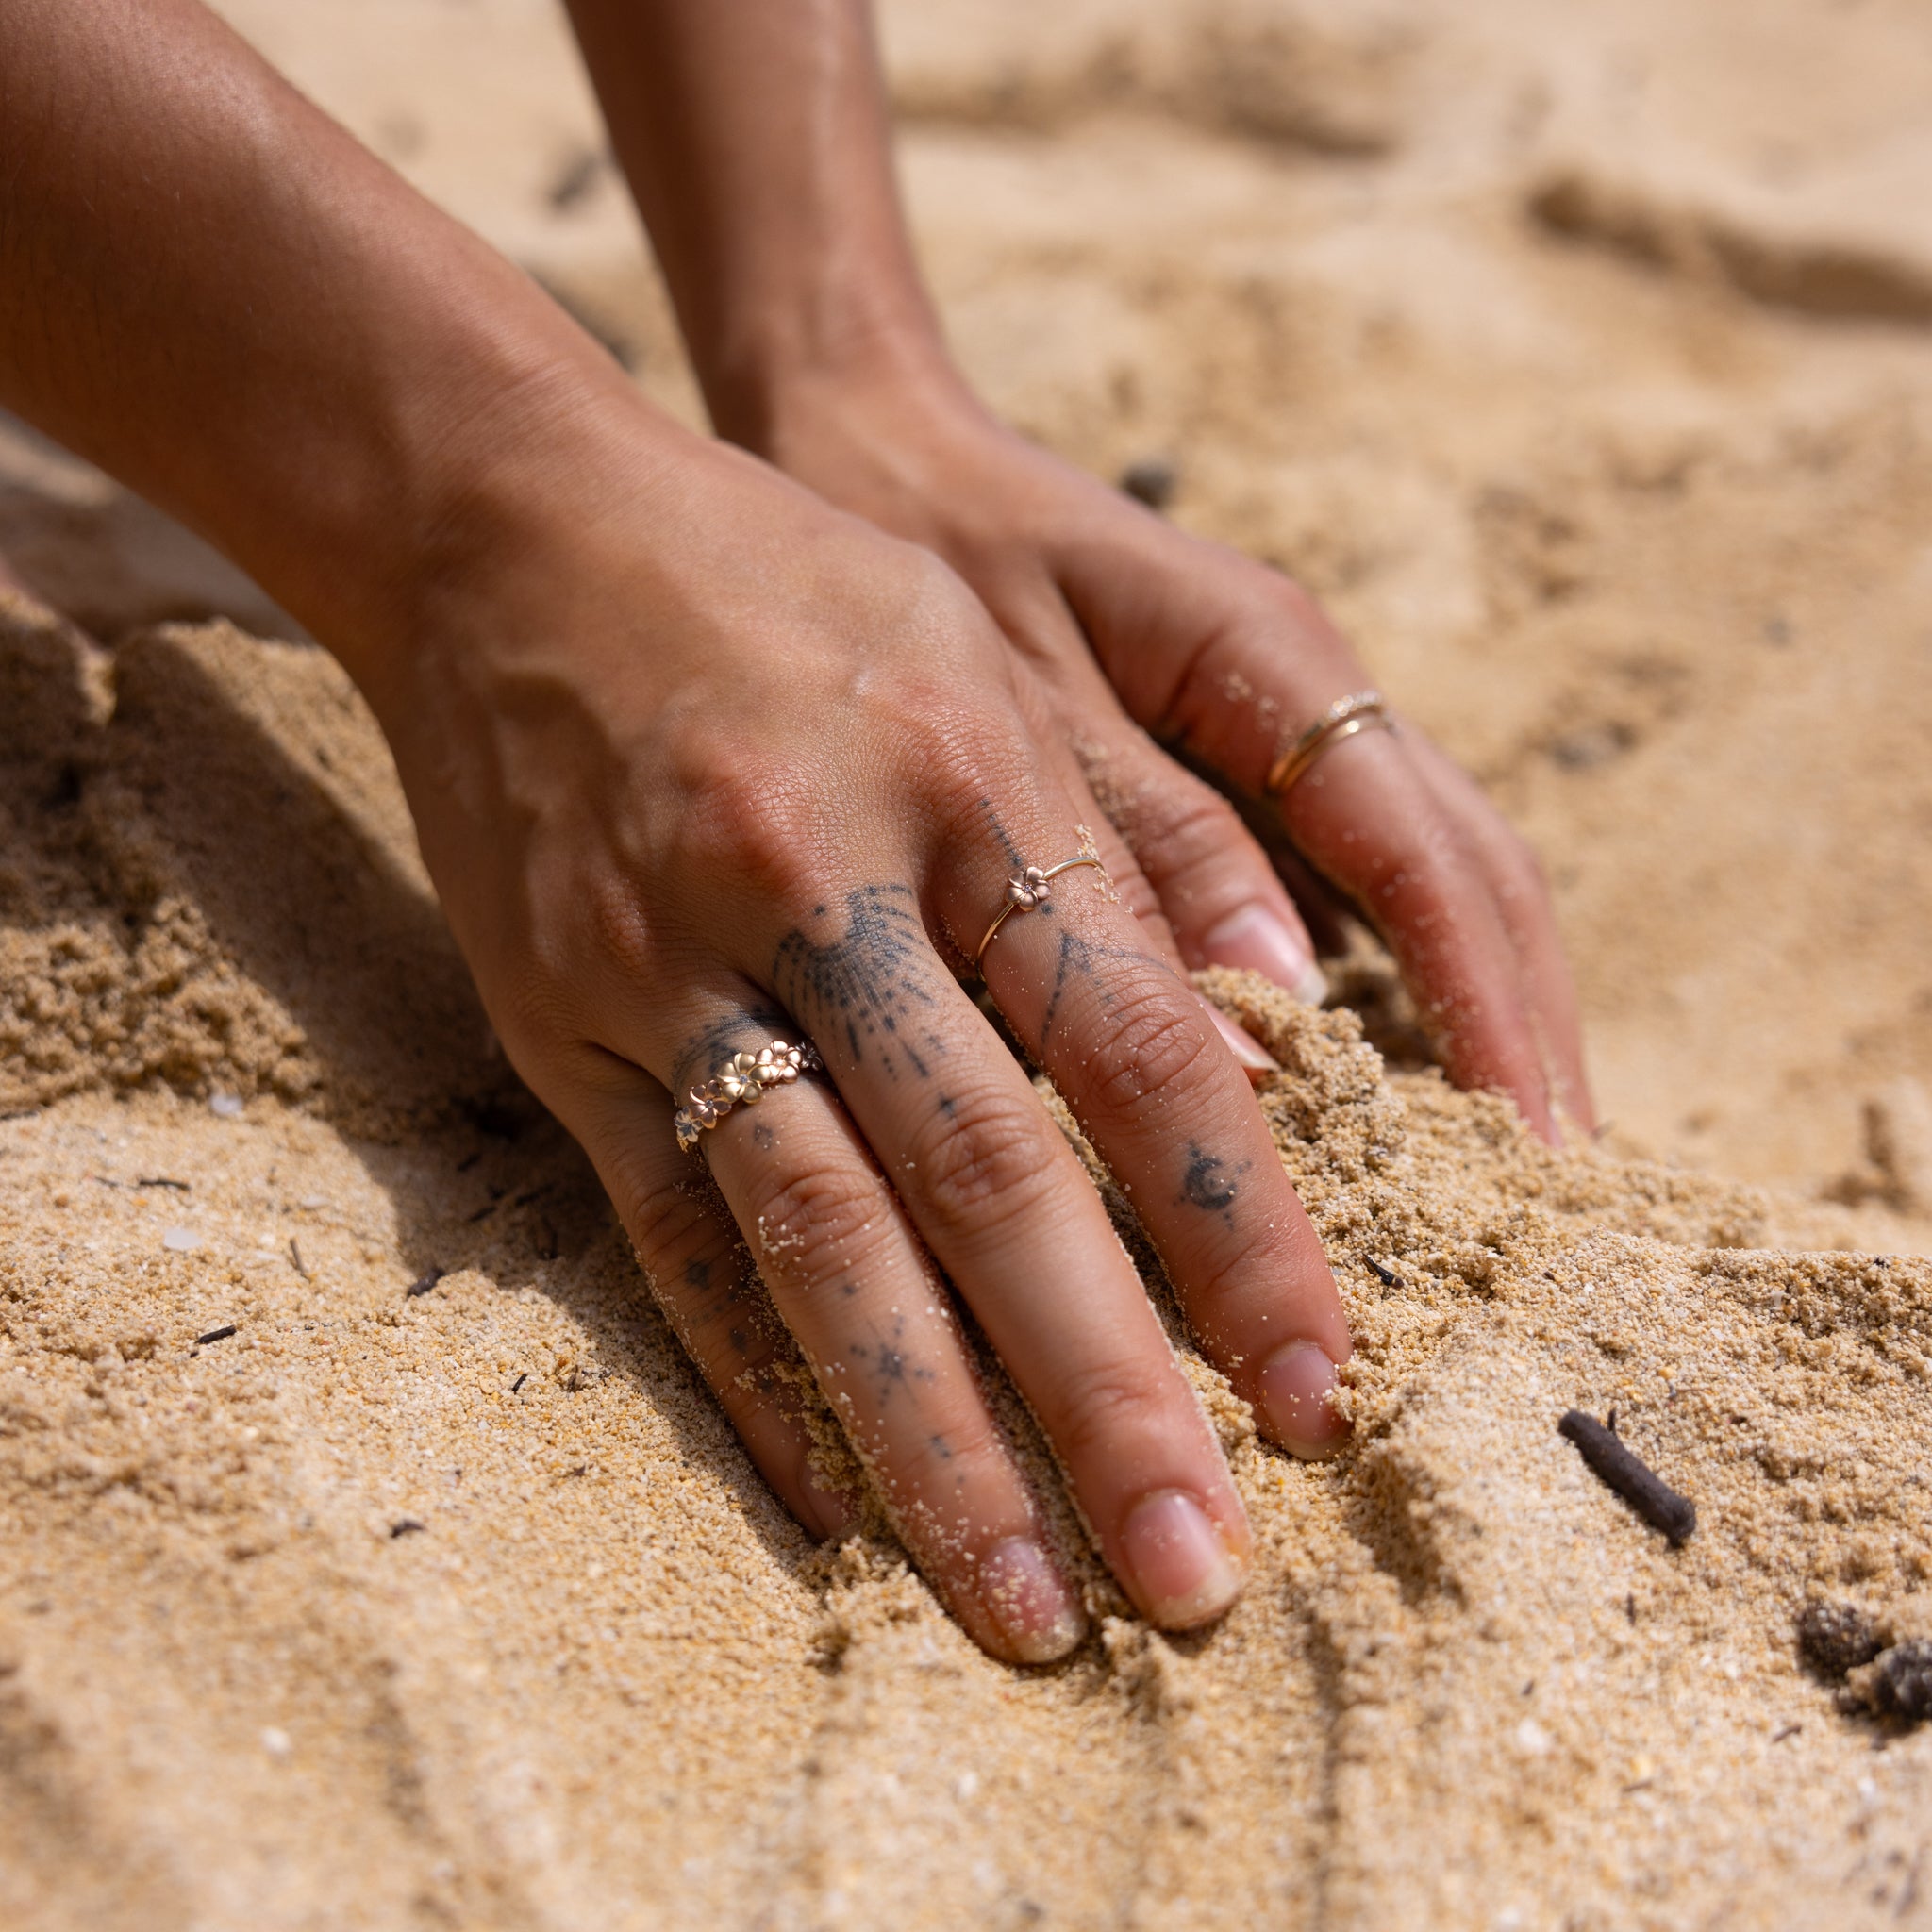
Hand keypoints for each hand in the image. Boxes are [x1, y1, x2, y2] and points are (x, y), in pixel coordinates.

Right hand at [367, 399, 1355, 1662]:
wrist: (509, 521)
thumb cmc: (786, 582)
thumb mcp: (973, 658)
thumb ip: (1105, 841)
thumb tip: (1264, 1019)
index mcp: (969, 781)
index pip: (1139, 1045)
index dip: (1237, 1229)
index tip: (1315, 1393)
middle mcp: (824, 883)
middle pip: (987, 1175)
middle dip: (1103, 1392)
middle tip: (1202, 1575)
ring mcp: (672, 961)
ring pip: (821, 1237)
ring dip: (932, 1439)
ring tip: (1028, 1605)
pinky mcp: (557, 1020)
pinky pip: (663, 1228)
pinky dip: (752, 1372)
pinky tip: (831, 1503)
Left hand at [750, 360, 1593, 1140]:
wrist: (868, 440)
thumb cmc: (923, 550)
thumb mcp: (1016, 697)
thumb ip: (1143, 844)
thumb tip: (1287, 1009)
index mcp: (1270, 658)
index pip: (1429, 856)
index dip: (1490, 1008)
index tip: (1534, 1144)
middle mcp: (1307, 693)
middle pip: (1470, 876)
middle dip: (1522, 1031)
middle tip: (1554, 1193)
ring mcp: (1280, 728)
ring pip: (1424, 885)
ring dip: (1474, 1016)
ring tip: (1494, 1165)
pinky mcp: (1232, 760)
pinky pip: (1339, 883)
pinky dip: (1380, 984)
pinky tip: (1373, 1083)